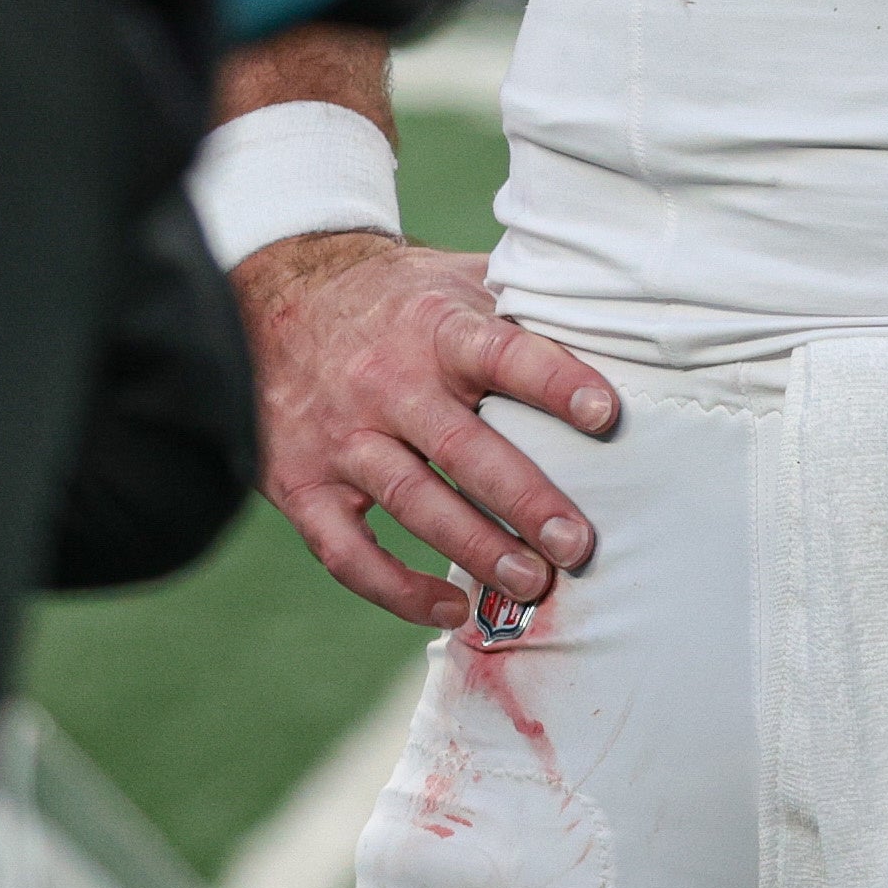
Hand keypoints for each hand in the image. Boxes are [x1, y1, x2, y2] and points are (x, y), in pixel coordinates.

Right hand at [235, 228, 624, 630]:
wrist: (271, 303)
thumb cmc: (393, 300)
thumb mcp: (453, 279)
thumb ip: (521, 303)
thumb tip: (616, 323)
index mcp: (434, 327)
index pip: (502, 352)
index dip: (554, 381)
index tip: (606, 412)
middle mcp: (385, 383)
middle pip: (461, 446)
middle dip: (525, 499)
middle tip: (578, 544)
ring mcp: (341, 438)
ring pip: (412, 502)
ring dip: (474, 549)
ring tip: (531, 583)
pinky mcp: (303, 484)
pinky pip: (347, 551)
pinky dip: (396, 588)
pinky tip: (450, 607)